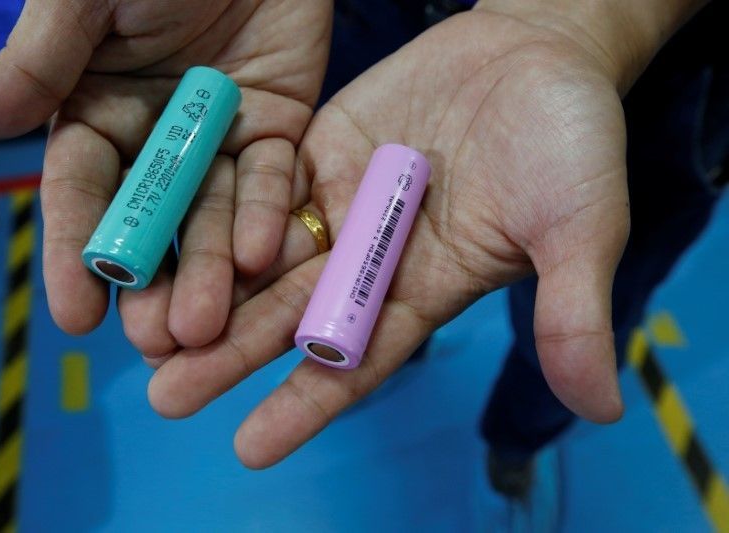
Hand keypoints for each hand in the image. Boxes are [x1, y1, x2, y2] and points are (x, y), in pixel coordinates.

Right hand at [0, 0, 332, 352]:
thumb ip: (36, 64)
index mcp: (95, 109)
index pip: (82, 192)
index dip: (76, 253)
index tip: (76, 315)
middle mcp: (157, 136)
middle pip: (153, 222)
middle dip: (152, 282)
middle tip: (155, 341)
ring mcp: (219, 136)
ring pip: (212, 215)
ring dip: (209, 271)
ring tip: (206, 327)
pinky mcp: (276, 126)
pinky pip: (270, 178)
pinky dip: (263, 214)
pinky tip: (257, 257)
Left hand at [147, 10, 630, 467]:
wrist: (539, 51)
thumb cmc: (571, 142)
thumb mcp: (581, 227)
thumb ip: (573, 312)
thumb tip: (603, 411)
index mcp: (424, 290)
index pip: (357, 361)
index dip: (306, 404)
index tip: (249, 445)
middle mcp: (371, 258)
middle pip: (290, 317)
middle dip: (230, 355)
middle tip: (165, 395)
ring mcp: (340, 203)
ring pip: (262, 257)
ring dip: (209, 291)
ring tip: (145, 330)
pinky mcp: (317, 149)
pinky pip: (258, 183)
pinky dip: (216, 212)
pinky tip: (168, 238)